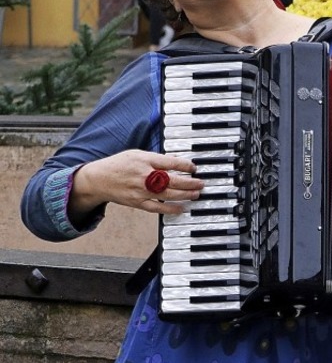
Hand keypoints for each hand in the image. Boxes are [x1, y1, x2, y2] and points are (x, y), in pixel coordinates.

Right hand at [70, 150, 202, 222]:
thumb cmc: (119, 165)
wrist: (99, 179)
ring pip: (168, 194)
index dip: (185, 165)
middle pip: (172, 180)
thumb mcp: (136, 154)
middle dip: (190, 182)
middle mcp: (143, 175)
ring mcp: (141, 191)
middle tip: (201, 183)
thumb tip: (175, 161)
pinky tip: (182, 208)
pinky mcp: (138, 202)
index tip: (194, 168)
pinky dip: (171, 208)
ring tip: (196, 193)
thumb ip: (156, 159)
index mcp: (144, 160)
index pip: (170, 162)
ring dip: (185, 195)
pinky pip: (158, 207)